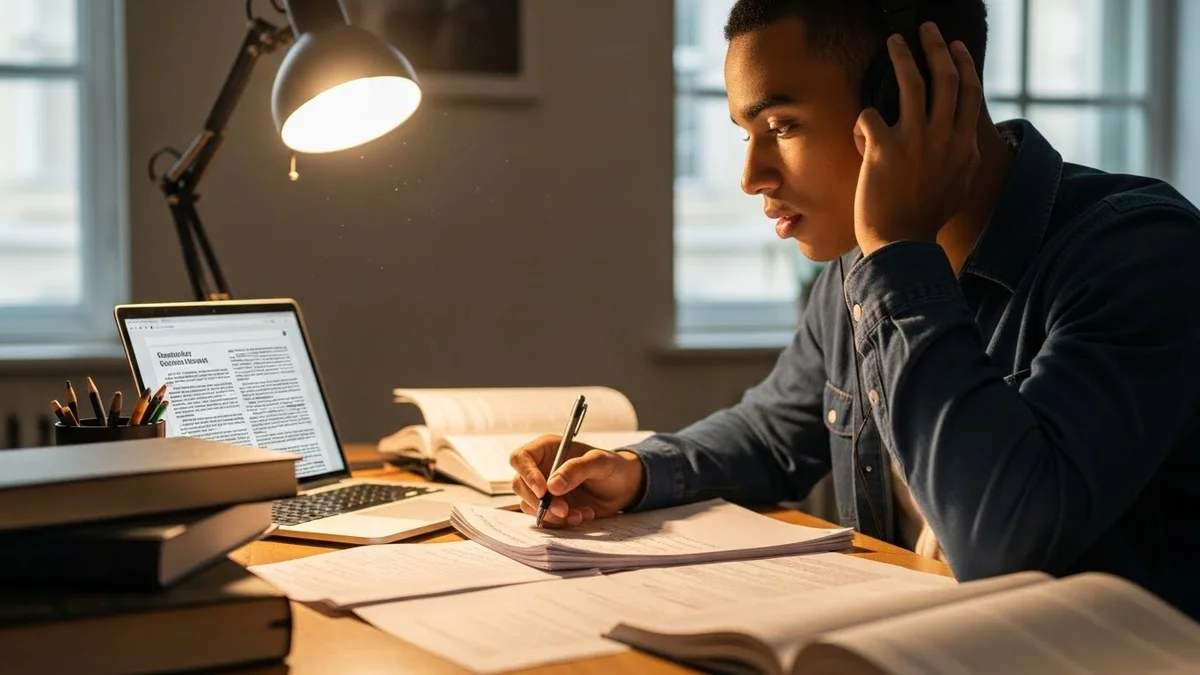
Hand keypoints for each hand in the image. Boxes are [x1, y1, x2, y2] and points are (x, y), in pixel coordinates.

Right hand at [508, 434, 644, 527]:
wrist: (624, 487)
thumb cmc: (612, 466)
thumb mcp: (599, 462)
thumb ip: (576, 469)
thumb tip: (552, 486)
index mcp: (547, 449)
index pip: (521, 458)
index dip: (526, 474)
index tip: (543, 491)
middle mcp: (541, 469)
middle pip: (520, 485)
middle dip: (540, 502)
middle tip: (564, 510)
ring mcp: (545, 490)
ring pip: (530, 505)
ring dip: (554, 515)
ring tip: (581, 514)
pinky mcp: (552, 507)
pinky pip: (546, 519)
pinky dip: (563, 522)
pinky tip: (584, 515)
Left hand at [852, 22, 983, 255]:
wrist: (903, 245)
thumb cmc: (925, 221)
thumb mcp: (959, 186)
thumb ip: (962, 158)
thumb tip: (963, 141)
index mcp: (964, 145)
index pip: (969, 93)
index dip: (963, 66)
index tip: (956, 48)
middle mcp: (944, 137)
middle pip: (946, 78)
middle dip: (937, 48)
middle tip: (927, 30)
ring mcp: (916, 141)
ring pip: (913, 83)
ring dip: (903, 57)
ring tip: (894, 42)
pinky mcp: (884, 149)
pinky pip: (870, 116)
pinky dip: (863, 121)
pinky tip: (860, 133)